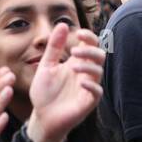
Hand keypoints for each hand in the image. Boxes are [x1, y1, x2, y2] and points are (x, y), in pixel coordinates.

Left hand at [25, 26, 103, 141]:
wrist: (42, 117)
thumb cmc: (44, 93)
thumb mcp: (46, 66)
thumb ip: (54, 47)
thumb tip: (62, 24)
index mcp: (76, 62)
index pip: (90, 45)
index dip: (89, 36)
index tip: (78, 33)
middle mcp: (85, 73)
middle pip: (99, 55)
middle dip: (90, 51)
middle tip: (74, 51)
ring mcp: (88, 87)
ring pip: (99, 71)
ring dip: (88, 66)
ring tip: (73, 67)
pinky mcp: (89, 102)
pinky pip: (97, 91)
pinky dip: (91, 86)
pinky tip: (81, 83)